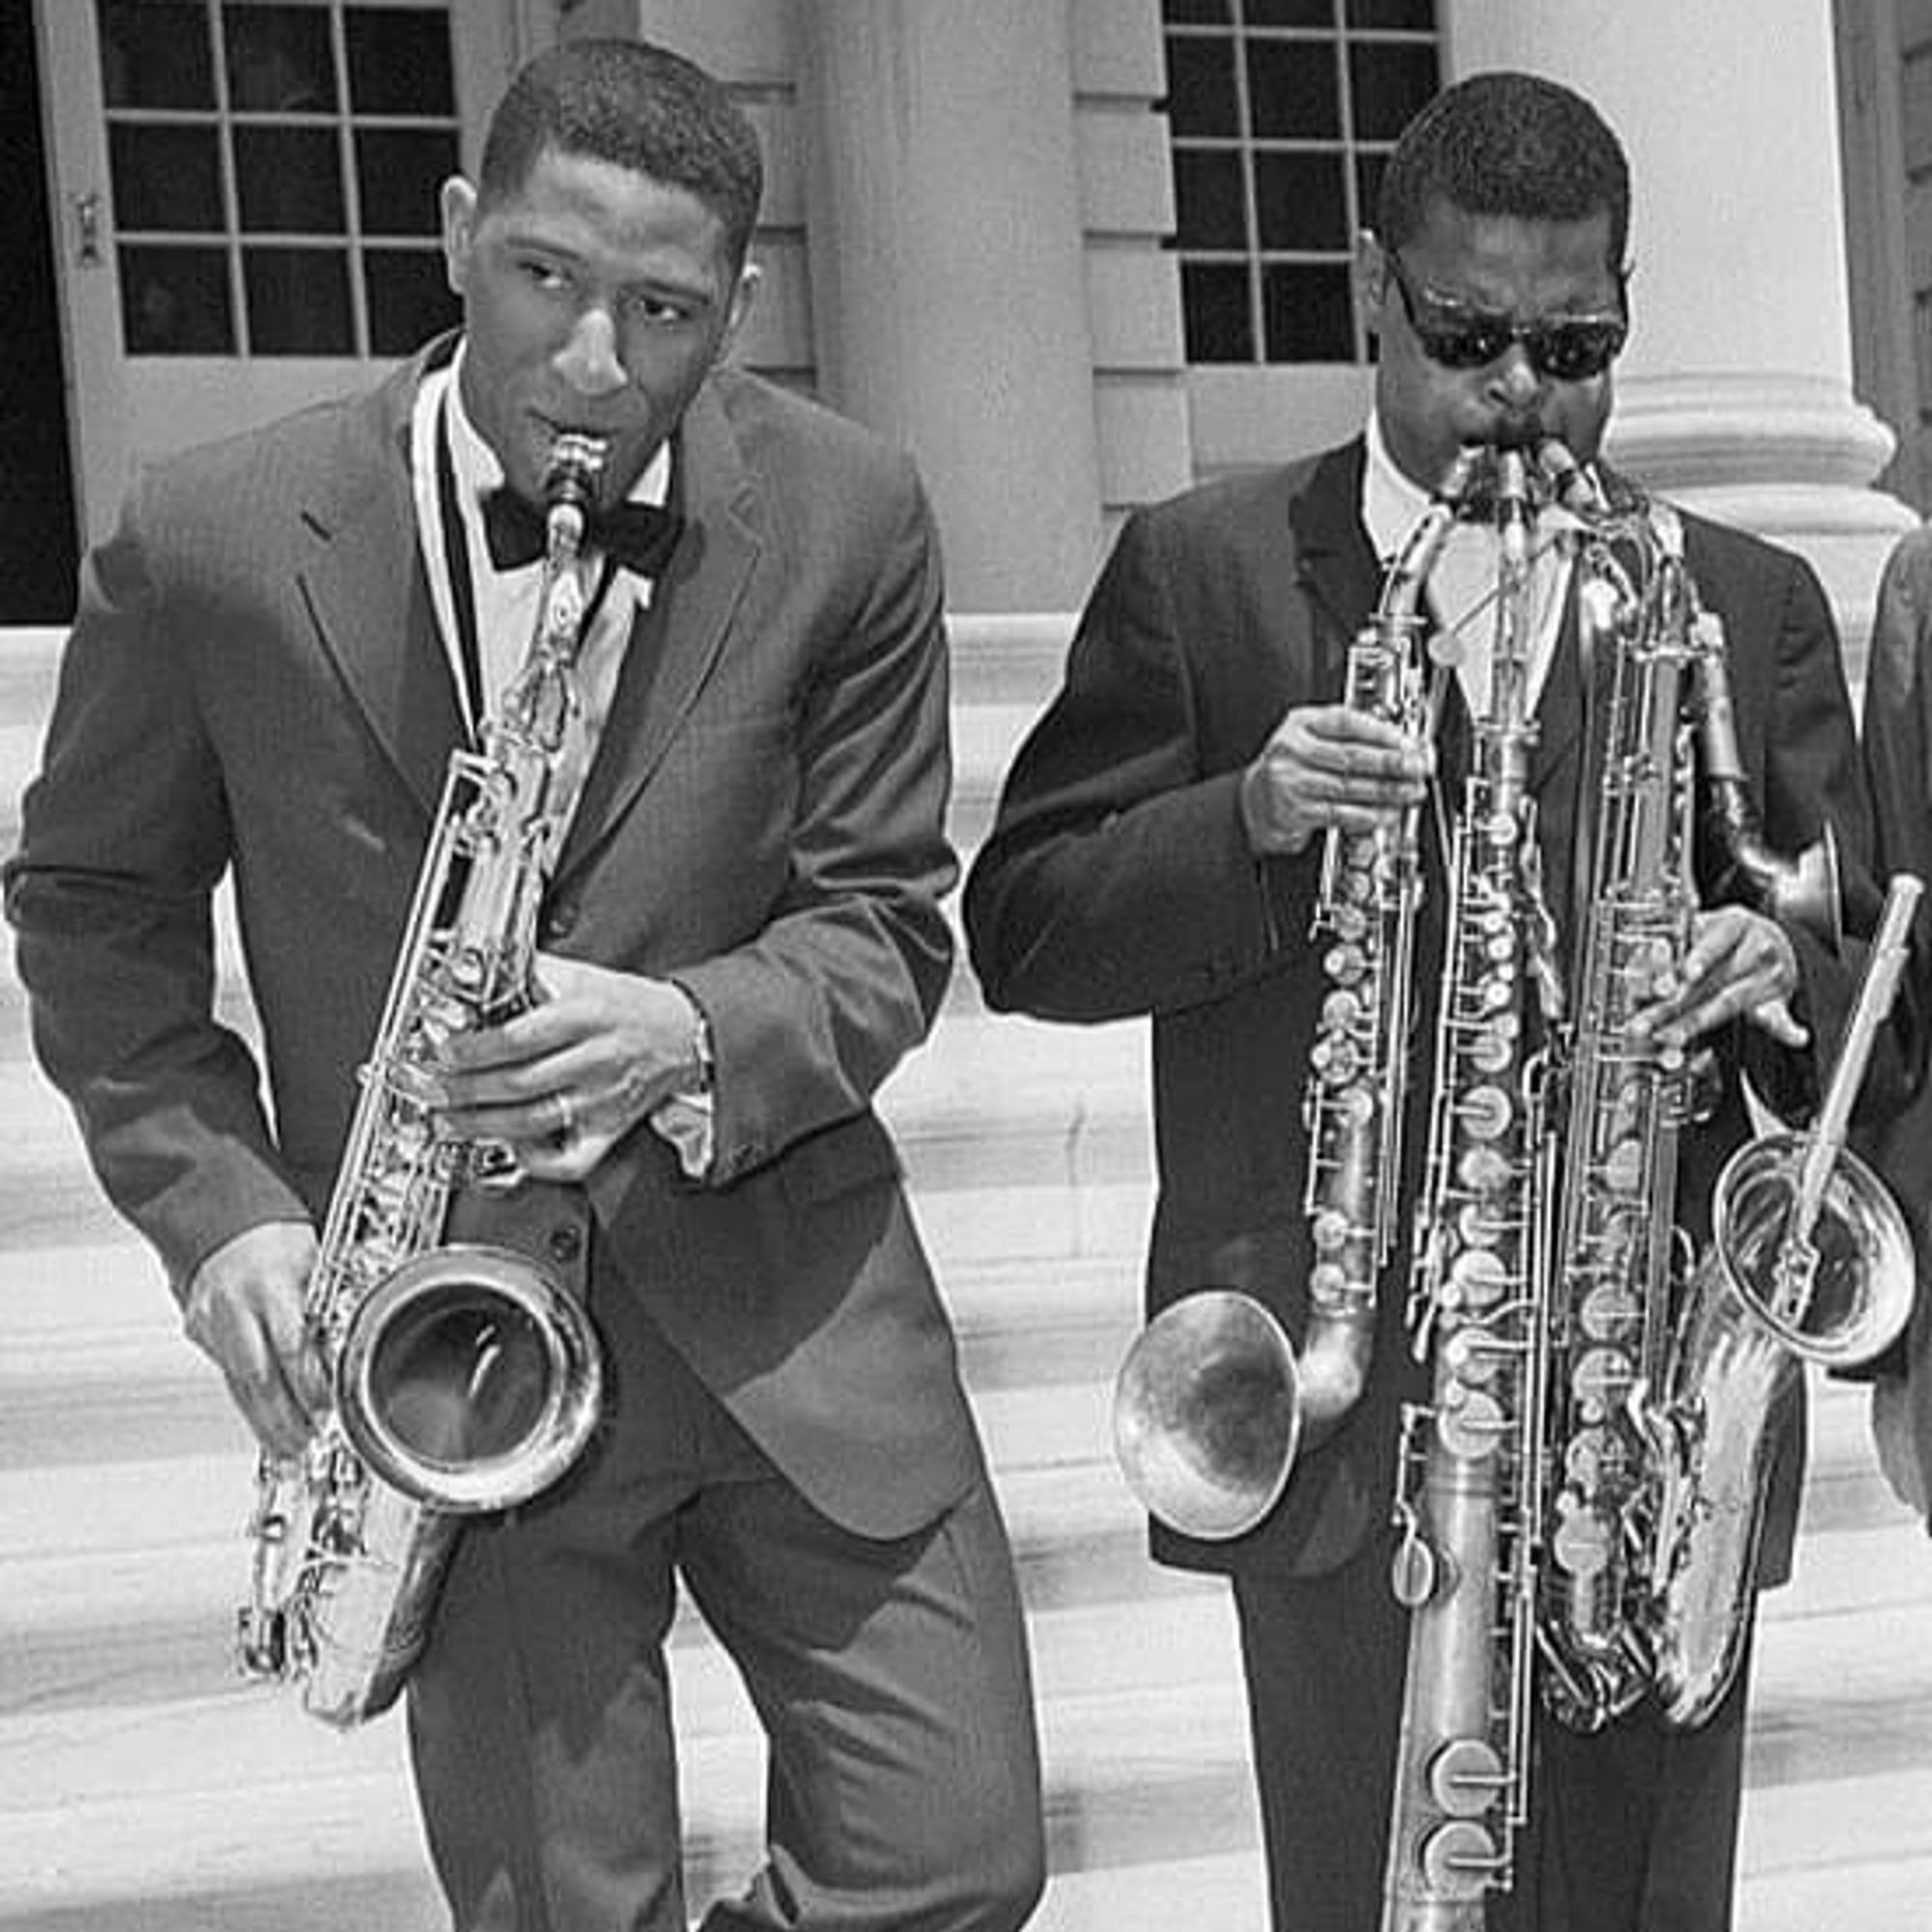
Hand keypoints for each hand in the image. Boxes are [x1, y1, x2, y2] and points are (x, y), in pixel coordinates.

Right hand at [181, 1220, 325, 1456]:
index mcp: (268, 1283)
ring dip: (264, 1422)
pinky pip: (226, 1374)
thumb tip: (356, 1338)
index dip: (310, 1381)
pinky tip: (264, 1424)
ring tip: (287, 1451)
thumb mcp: (315, 1256)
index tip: (327, 1407)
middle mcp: (235, 1306)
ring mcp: (211, 1321)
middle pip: (258, 1376)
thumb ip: (328, 1299)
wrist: (218, 1219)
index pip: (291, 1344)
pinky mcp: (199, 1331)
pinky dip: (248, 1402)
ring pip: (238, 1384)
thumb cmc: (274, 1235)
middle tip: (305, 1446)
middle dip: (283, 1418)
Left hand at [435, 952, 706, 1182]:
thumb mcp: (582, 974)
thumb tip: (476, 971)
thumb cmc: (629, 1005)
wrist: (684, 1032)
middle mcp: (595, 1060)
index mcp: (586, 1016)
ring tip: (450, 1121)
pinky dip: (536, 1160)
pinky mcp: (609, 1129)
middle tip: (434, 1089)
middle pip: (519, 1083)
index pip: (522, 1037)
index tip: (447, 1052)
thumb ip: (531, 973)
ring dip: (483, 1126)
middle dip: (466, 1091)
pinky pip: (571, 1159)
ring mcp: (602, 1100)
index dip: (477, 1049)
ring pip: (533, 1122)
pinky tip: (510, 1147)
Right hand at [1240, 703, 1432, 855]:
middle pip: (1350, 755)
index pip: (1346, 722)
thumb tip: (1400, 745)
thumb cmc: (1291, 769)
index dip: (1382, 732)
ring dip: (1386, 791)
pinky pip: (1338, 813)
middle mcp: (1292, 750)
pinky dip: (1367, 815)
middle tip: (1417, 767)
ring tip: (1410, 792)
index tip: (1409, 742)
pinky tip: (1385, 813)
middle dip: (1391, 763)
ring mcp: (1291, 782)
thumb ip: (1349, 737)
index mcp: (1300, 724)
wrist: (1254, 803)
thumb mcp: (1313, 739)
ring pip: (1348, 786)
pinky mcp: (1294, 812)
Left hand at [1627, 905, 1807, 1051]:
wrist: (1772, 941)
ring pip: (1728, 1003)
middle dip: (1673, 1005)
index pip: (1715, 941)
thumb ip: (1676, 944)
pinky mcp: (1778, 1001)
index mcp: (1735, 923)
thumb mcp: (1704, 926)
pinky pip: (1782, 1016)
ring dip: (1696, 1024)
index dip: (1699, 958)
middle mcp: (1755, 948)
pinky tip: (1796, 1036)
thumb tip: (1640, 964)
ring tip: (1669, 1039)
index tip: (1680, 976)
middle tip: (1645, 1024)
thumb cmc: (1723, 935)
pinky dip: (1787, 1029)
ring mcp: (1769, 976)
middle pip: (1713, 980)